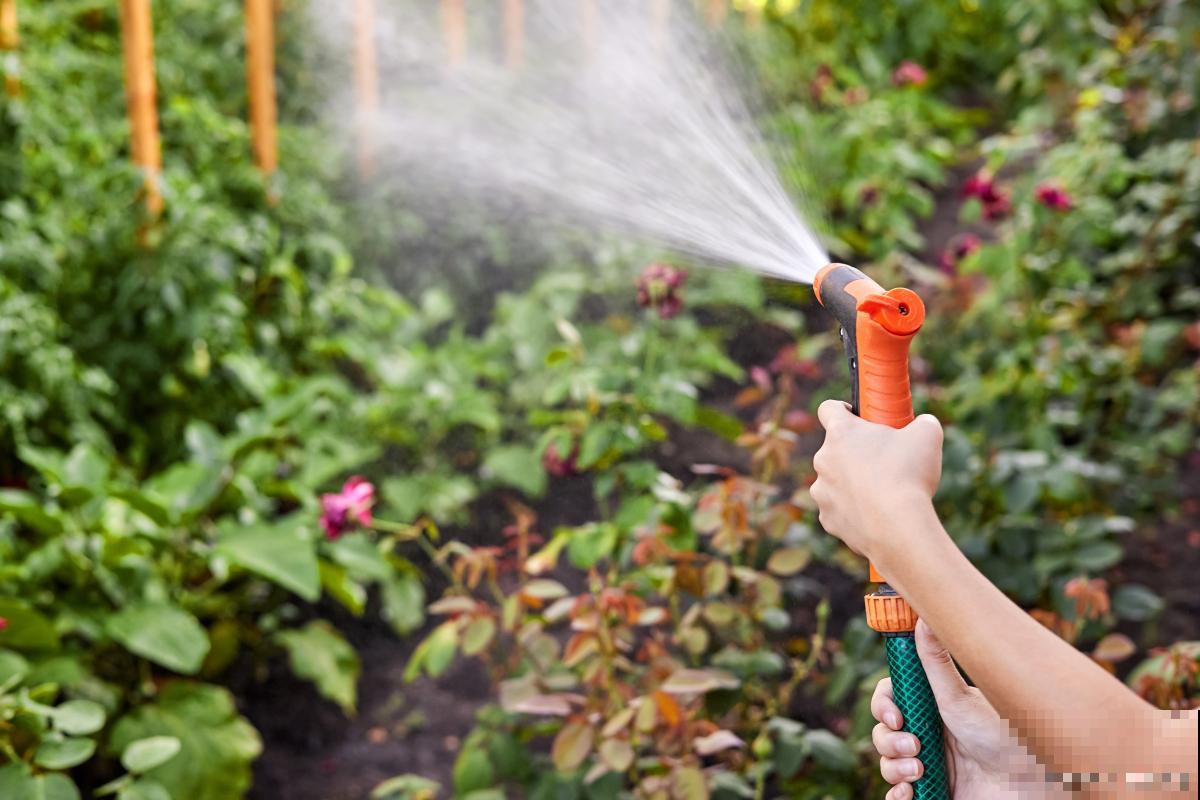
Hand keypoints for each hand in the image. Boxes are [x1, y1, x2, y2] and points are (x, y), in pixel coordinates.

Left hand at [810, 399, 942, 569]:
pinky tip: (876, 514)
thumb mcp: (928, 435)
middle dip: (857, 452)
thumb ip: (922, 422)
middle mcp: (823, 460)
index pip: (828, 408)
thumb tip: (924, 424)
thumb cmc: (910, 475)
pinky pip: (839, 509)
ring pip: (836, 482)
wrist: (899, 528)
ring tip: (883, 491)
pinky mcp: (828, 519)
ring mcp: (822, 491)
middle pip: (835, 449)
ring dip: (853, 483)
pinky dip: (854, 510)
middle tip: (884, 460)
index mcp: (840, 433)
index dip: (844, 410)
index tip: (859, 417)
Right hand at [872, 621, 1055, 798]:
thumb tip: (923, 618)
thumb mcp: (960, 698)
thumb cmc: (1002, 736)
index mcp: (931, 707)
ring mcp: (927, 764)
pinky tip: (910, 793)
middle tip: (915, 746)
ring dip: (894, 767)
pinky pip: (896, 795)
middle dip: (889, 740)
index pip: (890, 698)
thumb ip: (935, 661)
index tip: (894, 715)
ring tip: (921, 773)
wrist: (1028, 782)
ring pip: (886, 763)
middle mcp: (927, 733)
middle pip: (882, 731)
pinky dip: (897, 795)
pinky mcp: (931, 793)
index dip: (883, 705)